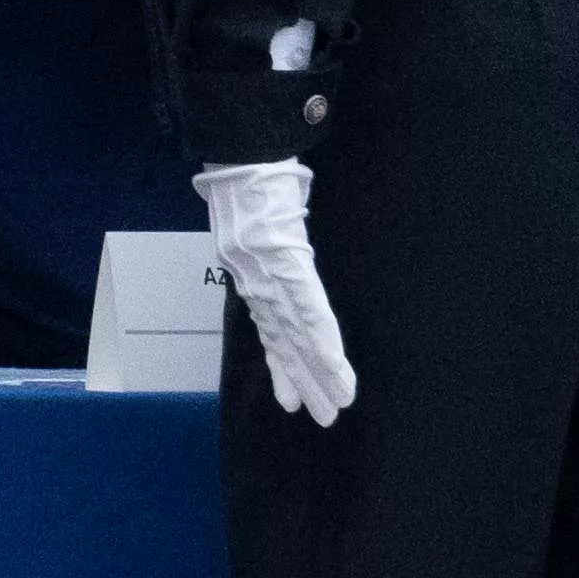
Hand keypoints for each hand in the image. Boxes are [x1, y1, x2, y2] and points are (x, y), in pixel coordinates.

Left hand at [194, 160, 356, 425]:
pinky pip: (308, 310)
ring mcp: (271, 277)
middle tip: (322, 418)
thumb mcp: (258, 222)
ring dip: (318, 374)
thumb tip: (286, 245)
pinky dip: (321, 341)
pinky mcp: (285, 264)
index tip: (289, 399)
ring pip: (298, 336)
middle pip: (285, 342)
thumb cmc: (254, 183)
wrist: (242, 159)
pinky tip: (333, 366)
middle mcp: (259, 285)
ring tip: (337, 405)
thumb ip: (273, 242)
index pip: (271, 330)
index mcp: (252, 277)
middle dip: (304, 382)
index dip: (281, 366)